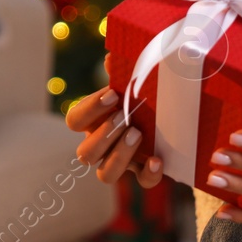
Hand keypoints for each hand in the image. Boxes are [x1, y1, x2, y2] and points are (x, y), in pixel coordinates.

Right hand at [65, 52, 163, 188]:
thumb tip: (111, 59)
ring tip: (138, 134)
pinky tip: (157, 160)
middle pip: (85, 154)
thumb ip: (119, 71)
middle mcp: (100, 145)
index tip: (112, 94)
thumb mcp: (130, 81)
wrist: (166, 111)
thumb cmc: (138, 93)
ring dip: (119, 156)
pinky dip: (149, 174)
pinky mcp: (142, 171)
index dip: (89, 110)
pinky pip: (141, 182)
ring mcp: (120, 161)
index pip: (74, 121)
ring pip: (105, 174)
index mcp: (92, 121)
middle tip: (125, 117)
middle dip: (104, 136)